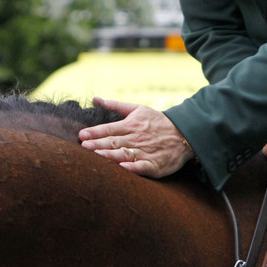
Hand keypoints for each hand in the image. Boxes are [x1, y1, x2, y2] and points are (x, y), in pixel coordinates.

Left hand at [78, 98, 193, 178]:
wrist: (184, 134)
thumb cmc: (156, 121)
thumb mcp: (138, 109)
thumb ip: (115, 105)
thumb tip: (95, 99)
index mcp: (132, 124)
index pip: (110, 129)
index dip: (95, 132)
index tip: (81, 135)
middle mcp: (137, 138)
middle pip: (115, 142)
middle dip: (99, 144)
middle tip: (83, 147)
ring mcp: (146, 152)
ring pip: (125, 154)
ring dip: (111, 155)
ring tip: (97, 156)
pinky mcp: (155, 165)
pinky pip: (143, 166)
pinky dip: (133, 167)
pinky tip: (123, 168)